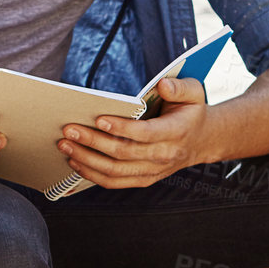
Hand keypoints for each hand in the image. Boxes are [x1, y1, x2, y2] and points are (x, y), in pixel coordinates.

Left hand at [57, 77, 212, 188]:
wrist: (202, 140)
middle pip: (123, 153)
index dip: (121, 128)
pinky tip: (75, 161)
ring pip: (114, 171)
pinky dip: (92, 174)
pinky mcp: (143, 179)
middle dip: (93, 142)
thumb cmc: (191, 112)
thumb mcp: (194, 92)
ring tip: (65, 145)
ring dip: (87, 159)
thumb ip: (179, 86)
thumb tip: (161, 85)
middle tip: (70, 130)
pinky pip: (114, 182)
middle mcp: (163, 156)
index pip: (145, 134)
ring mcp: (152, 171)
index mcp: (175, 132)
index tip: (99, 119)